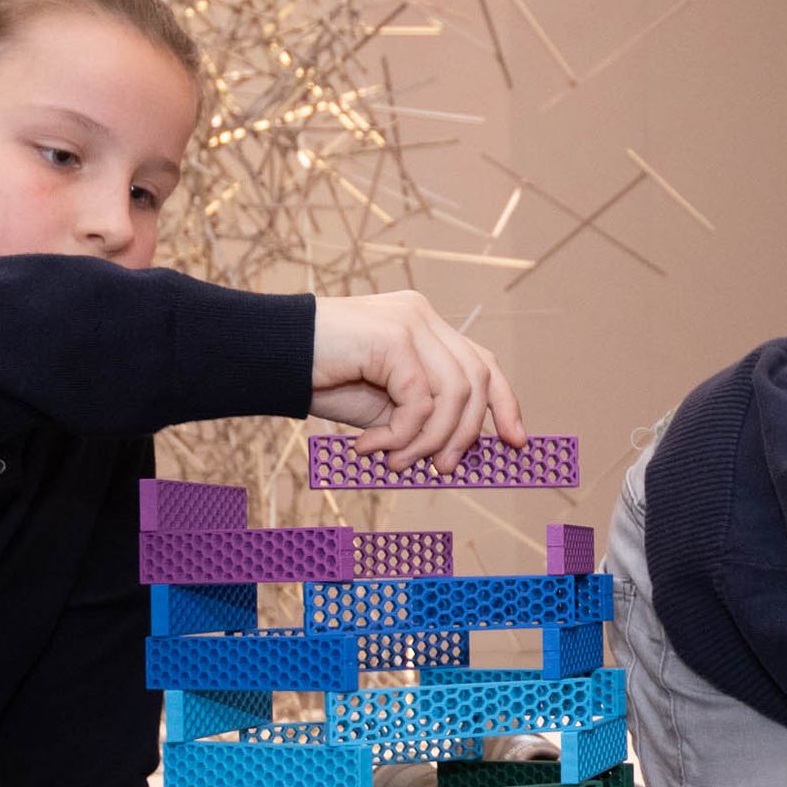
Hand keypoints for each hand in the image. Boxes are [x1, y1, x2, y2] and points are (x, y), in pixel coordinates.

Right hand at [308, 293, 521, 466]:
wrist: (269, 359)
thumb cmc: (321, 380)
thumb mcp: (383, 405)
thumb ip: (422, 417)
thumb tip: (461, 452)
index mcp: (424, 327)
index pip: (482, 363)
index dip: (505, 404)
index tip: (517, 442)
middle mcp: (422, 317)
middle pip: (476, 379)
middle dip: (467, 434)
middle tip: (443, 470)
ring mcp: (410, 322)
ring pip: (454, 394)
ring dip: (429, 441)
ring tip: (396, 461)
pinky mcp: (394, 337)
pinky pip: (420, 401)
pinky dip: (402, 435)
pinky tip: (371, 447)